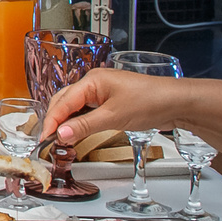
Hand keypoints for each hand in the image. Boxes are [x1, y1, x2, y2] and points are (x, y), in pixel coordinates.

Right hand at [41, 68, 186, 147]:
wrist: (177, 102)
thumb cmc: (150, 101)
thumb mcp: (114, 117)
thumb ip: (84, 126)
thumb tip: (61, 134)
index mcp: (92, 80)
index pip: (63, 101)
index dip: (52, 120)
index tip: (44, 137)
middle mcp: (95, 83)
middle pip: (65, 101)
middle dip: (55, 119)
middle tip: (49, 139)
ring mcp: (103, 91)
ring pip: (76, 106)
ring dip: (67, 121)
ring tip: (60, 138)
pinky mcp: (112, 101)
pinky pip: (88, 110)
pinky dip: (80, 121)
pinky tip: (78, 131)